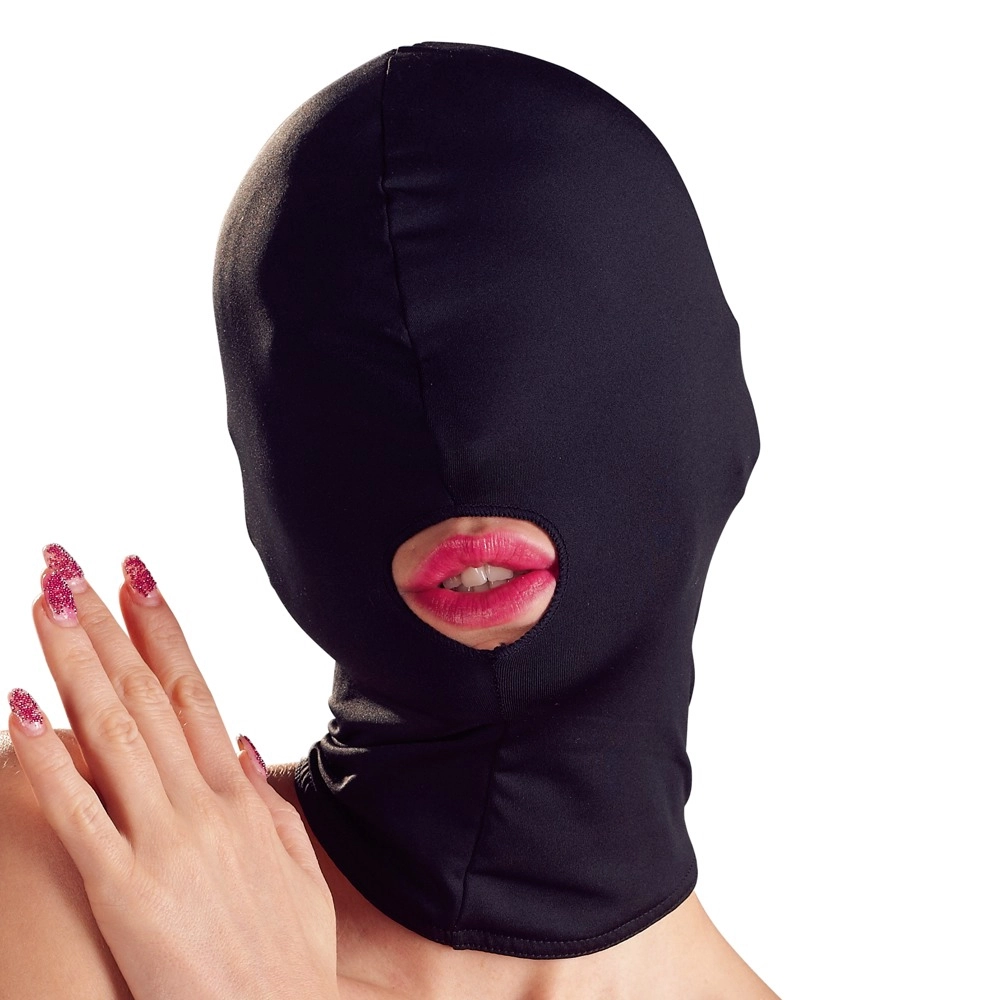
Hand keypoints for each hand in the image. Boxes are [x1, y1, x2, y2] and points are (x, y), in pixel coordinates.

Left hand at [6, 546, 339, 999]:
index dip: (161, 629)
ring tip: (41, 605)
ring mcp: (162, 842)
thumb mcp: (293, 866)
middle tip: (66, 565)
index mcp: (236, 797)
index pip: (193, 689)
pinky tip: (17, 707)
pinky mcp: (123, 890)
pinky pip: (78, 812)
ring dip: (74, 661)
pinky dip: (46, 756)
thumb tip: (236, 739)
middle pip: (144, 694)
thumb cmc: (287, 955)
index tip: (136, 576)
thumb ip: (264, 800)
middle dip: (104, 623)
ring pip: (111, 731)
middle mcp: (200, 803)